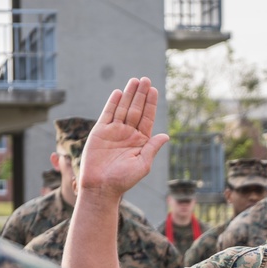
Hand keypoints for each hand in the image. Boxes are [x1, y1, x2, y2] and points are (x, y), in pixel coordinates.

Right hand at [80, 77, 168, 198]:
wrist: (101, 187)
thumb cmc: (123, 180)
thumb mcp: (143, 164)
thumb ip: (152, 148)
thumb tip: (166, 135)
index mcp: (140, 140)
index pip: (147, 118)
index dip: (150, 104)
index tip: (154, 90)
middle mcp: (128, 133)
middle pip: (136, 109)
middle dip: (141, 95)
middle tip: (146, 80)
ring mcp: (114, 131)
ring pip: (123, 109)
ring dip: (129, 95)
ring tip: (135, 81)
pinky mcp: (100, 132)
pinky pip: (108, 114)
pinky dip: (112, 103)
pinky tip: (118, 93)